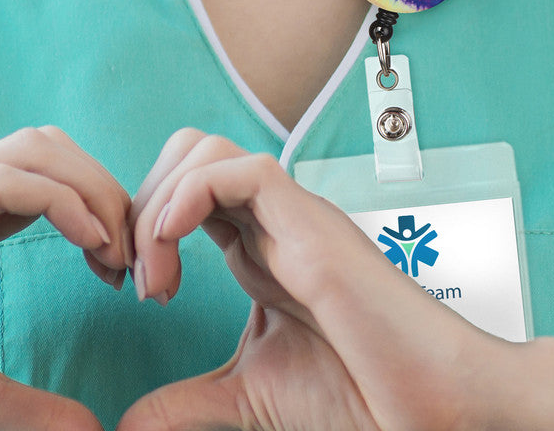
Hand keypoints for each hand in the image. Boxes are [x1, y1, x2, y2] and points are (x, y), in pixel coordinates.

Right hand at [0, 126, 133, 430]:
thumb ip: (25, 403)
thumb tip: (88, 429)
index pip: (42, 174)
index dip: (95, 208)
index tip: (125, 269)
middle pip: (47, 146)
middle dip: (105, 188)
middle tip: (137, 255)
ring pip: (33, 149)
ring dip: (94, 191)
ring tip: (120, 252)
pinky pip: (7, 182)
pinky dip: (63, 202)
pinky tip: (92, 245)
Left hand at [117, 130, 504, 430]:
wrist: (425, 409)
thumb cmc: (358, 395)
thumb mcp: (247, 395)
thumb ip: (187, 402)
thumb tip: (129, 423)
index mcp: (256, 246)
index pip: (182, 191)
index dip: (141, 221)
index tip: (127, 285)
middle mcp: (270, 220)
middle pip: (186, 155)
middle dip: (140, 199)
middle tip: (132, 273)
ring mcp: (291, 215)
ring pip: (206, 150)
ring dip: (158, 200)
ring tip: (155, 275)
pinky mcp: (311, 221)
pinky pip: (239, 169)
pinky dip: (188, 196)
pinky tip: (172, 250)